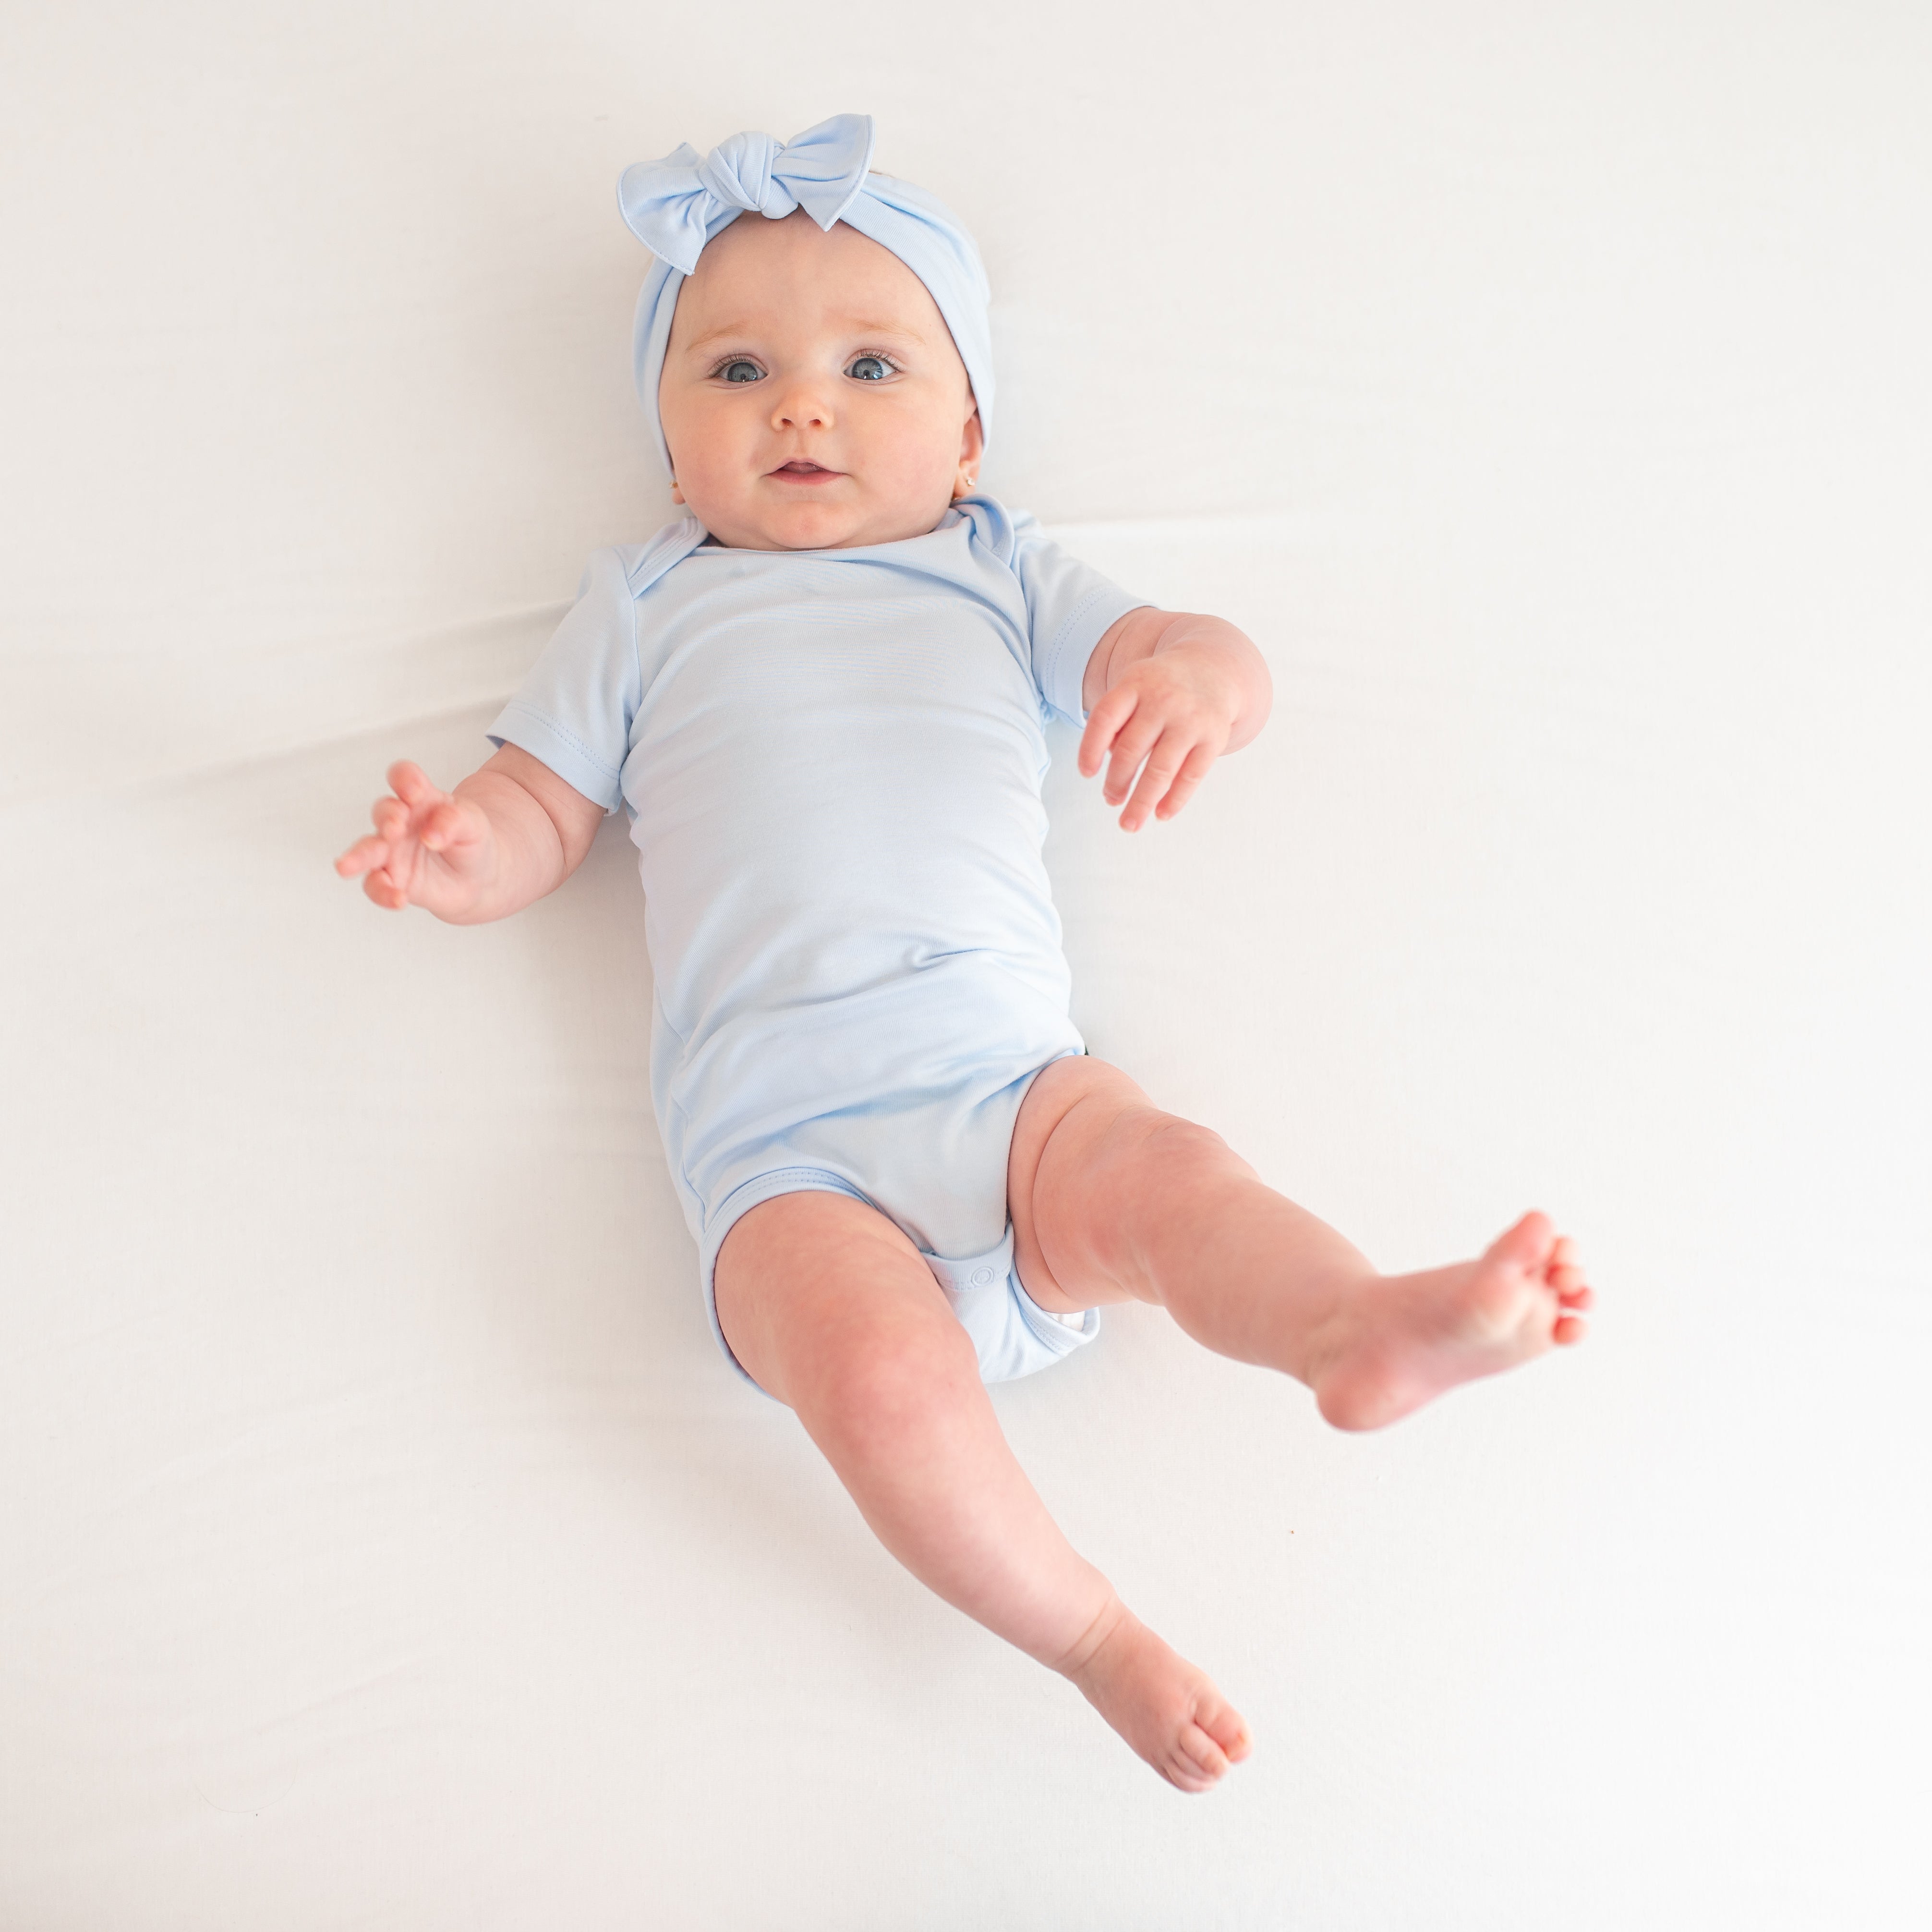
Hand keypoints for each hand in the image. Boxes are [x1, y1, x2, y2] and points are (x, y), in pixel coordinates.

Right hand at [334, 760, 499, 914]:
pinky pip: (376, 885)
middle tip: (395, 826)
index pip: (403, 778)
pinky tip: (397, 899)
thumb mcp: (473, 824)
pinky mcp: (391, 879)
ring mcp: (391, 851)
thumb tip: (432, 835)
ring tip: (347, 866)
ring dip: (358, 856)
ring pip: (367, 849)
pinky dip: (382, 892)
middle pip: (382, 812)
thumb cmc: (470, 841)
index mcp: (420, 798)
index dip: (404, 779)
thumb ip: (455, 821)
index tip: (415, 790)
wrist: (478, 877)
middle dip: (386, 817)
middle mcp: (400, 822)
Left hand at [1078, 647, 1243, 831]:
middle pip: (1131, 750)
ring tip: (1128, 823)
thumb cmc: (1160, 688)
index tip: (1086, 774)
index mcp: (1136, 684)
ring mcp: (1190, 719)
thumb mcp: (1134, 688)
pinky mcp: (1213, 737)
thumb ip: (1118, 723)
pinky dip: (1174, 800)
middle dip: (1116, 783)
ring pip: (1161, 770)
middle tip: (1110, 800)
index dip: (1090, 748)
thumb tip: (1114, 770)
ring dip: (1141, 801)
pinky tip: (1161, 814)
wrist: (1212, 669)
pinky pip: (1191, 776)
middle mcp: (1163, 700)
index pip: (1105, 717)